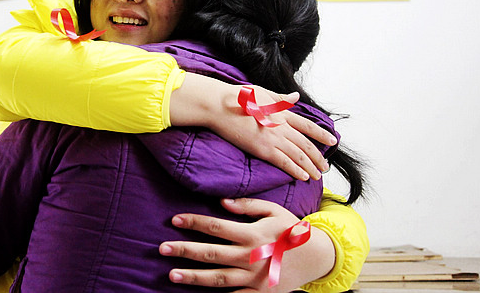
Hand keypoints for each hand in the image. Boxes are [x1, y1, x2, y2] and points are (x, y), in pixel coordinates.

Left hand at [159, 198, 334, 291]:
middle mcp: (250, 256)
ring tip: (171, 274)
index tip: (174, 220)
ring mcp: (254, 277)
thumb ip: (247, 205)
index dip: (194, 222)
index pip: (216, 226)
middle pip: (211, 253)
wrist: (317, 257)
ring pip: (217, 278)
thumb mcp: (273, 210)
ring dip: (193, 276)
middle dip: (184, 250)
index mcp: (252, 234)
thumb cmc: (292, 230)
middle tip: (161, 248)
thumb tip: (222, 201)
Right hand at [170, 74, 336, 180]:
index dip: (322, 134)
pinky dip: (295, 170)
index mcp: (281, 112)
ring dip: (310, 166)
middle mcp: (281, 126)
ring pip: (298, 155)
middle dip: (318, 157)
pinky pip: (284, 162)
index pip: (307, 125)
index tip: (333, 141)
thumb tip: (295, 96)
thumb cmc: (236, 97)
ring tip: (317, 175)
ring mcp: (273, 138)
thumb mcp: (262, 92)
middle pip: (306, 144)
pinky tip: (303, 177)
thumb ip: (280, 98)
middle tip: (325, 167)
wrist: (220, 105)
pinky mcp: (263, 148)